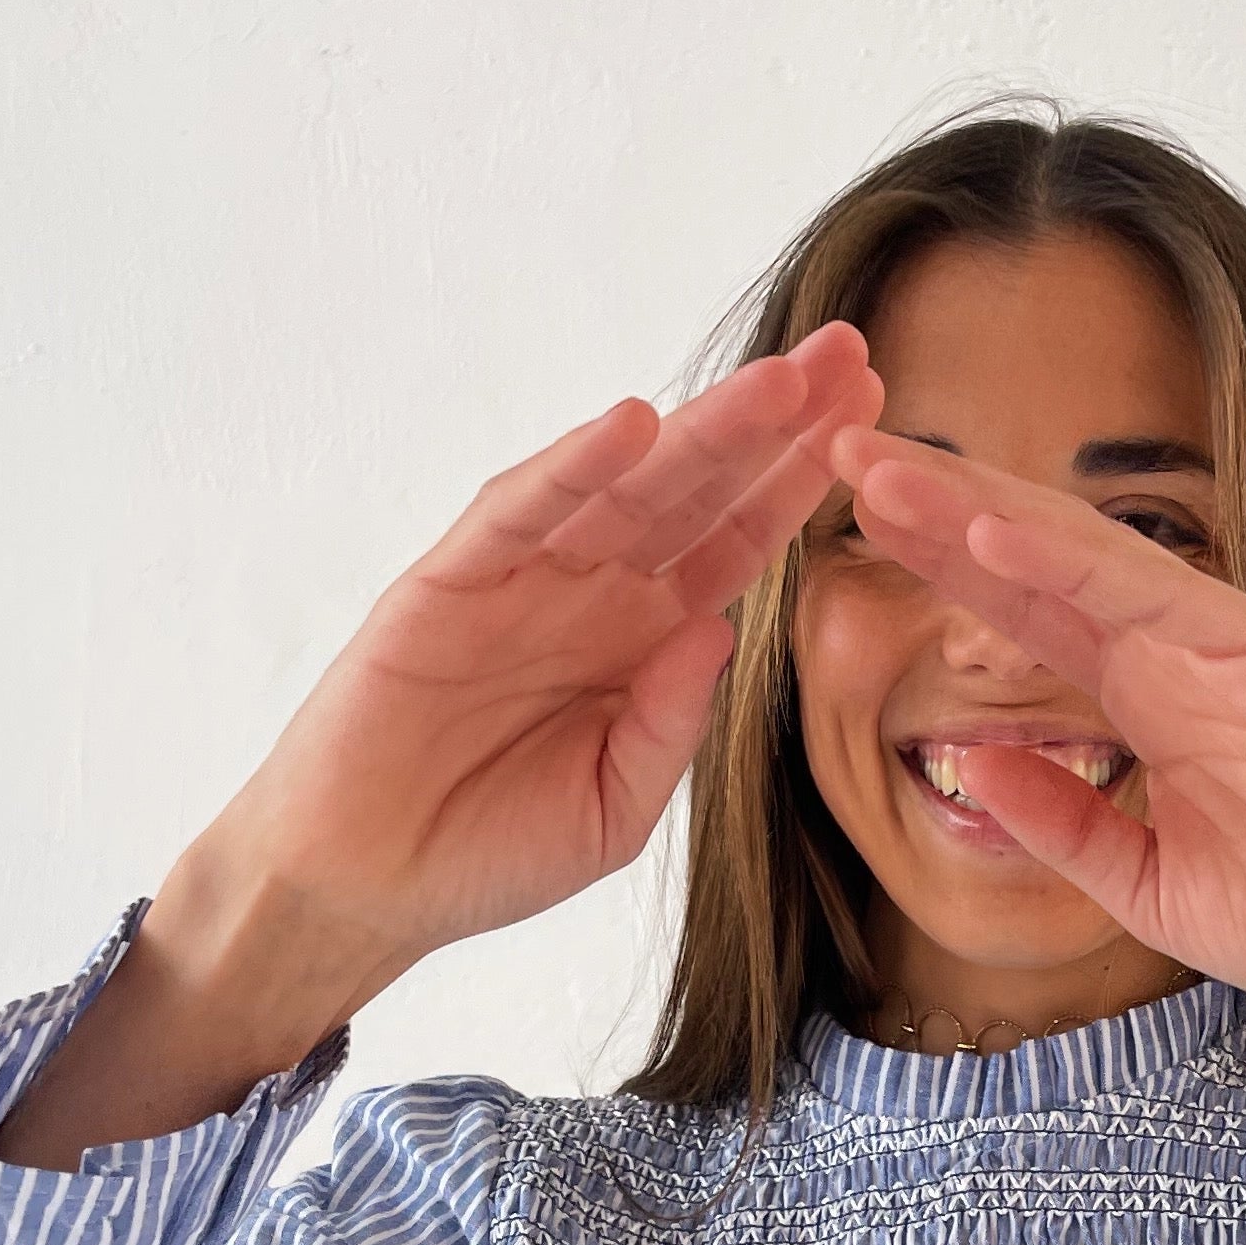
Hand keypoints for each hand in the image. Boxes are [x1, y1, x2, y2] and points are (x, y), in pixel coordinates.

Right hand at [0, 329, 878, 1168]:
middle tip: (851, 356)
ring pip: (624, 485)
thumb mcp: (614, 809)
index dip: (803, 483)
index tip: (879, 425)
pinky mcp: (444, 584)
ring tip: (780, 379)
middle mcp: (592, 590)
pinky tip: (630, 428)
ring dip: (700, 428)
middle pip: (699, 489)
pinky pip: (516, 514)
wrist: (366, 888)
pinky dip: (568, 469)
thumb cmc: (490, 851)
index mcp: (645, 638)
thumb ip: (668, 728)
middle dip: (775, 425)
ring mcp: (520, 579)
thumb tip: (718, 633)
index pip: (739, 542)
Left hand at [829, 426, 1245, 1024]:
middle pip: (1040, 562)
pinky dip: (1066, 561)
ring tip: (885, 473)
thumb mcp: (1147, 885)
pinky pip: (1152, 597)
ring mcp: (1233, 640)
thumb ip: (1062, 825)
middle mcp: (1186, 649)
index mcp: (1156, 696)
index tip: (858, 527)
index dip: (944, 567)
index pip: (1030, 614)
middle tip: (840, 455)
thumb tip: (968, 769)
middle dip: (941, 511)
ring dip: (978, 512)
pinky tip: (988, 529)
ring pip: (1082, 557)